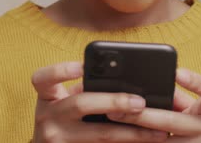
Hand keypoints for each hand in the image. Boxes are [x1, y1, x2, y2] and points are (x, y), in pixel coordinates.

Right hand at [31, 61, 168, 142]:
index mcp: (46, 97)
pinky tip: (144, 142)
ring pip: (99, 134)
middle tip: (141, 103)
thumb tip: (124, 82)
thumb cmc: (64, 119)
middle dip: (115, 101)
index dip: (62, 70)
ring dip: (132, 131)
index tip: (83, 66)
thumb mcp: (65, 102)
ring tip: (156, 129)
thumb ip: (84, 90)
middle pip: (81, 104)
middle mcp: (46, 117)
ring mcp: (55, 140)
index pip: (44, 78)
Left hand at [107, 68, 200, 142]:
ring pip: (162, 142)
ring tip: (116, 125)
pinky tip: (124, 140)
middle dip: (143, 115)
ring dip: (137, 134)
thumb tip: (145, 84)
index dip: (197, 82)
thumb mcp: (196, 108)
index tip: (177, 72)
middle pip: (174, 121)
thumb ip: (176, 96)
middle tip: (118, 109)